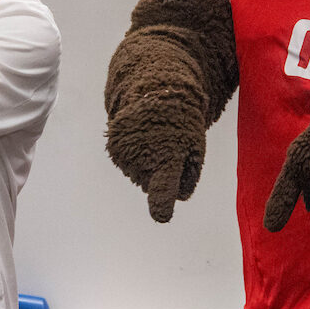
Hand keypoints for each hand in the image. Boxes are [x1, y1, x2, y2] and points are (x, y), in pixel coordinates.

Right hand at [105, 92, 205, 222]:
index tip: (161, 216)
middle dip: (158, 174)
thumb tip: (171, 201)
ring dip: (145, 164)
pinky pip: (125, 165)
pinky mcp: (113, 148)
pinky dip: (133, 157)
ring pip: (137, 176)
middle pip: (150, 186)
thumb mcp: (196, 150)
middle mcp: (143, 157)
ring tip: (153, 140)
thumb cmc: (183, 127)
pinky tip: (141, 138)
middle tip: (166, 148)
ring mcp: (125, 152)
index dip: (163, 204)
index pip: (165, 187)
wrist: (158, 92)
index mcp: (169, 158)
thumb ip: (187, 180)